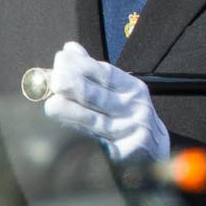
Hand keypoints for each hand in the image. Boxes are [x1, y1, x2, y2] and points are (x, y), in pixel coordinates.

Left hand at [41, 40, 169, 162]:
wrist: (154, 150)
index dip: (81, 65)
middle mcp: (133, 109)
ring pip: (95, 121)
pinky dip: (80, 139)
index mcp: (132, 89)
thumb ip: (93, 72)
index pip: (105, 73)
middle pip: (98, 96)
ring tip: (51, 105)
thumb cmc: (128, 115)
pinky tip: (64, 132)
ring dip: (70, 112)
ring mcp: (128, 133)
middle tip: (54, 81)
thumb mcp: (120, 91)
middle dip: (73, 86)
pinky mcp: (122, 155)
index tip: (61, 59)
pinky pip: (97, 146)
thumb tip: (69, 50)